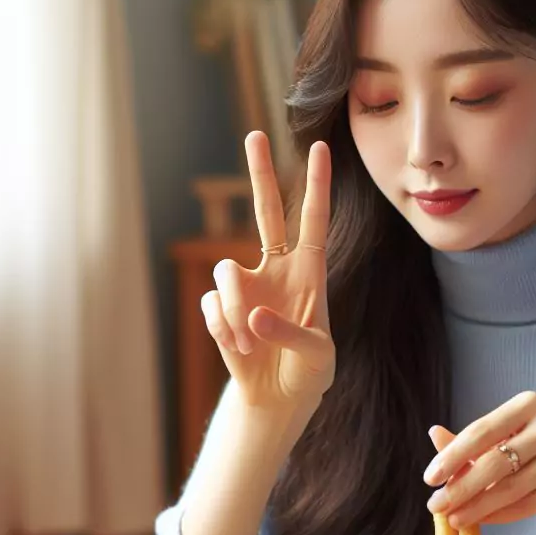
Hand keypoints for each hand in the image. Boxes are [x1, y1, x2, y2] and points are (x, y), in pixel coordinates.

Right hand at [201, 131, 334, 411]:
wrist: (278, 398)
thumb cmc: (309, 373)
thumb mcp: (317, 356)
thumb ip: (292, 333)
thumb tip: (253, 314)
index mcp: (309, 273)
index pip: (314, 221)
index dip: (317, 186)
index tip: (322, 148)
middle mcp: (276, 269)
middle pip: (266, 212)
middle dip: (260, 174)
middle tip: (255, 135)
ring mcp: (246, 287)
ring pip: (225, 270)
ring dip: (234, 308)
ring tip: (248, 342)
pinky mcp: (221, 308)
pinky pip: (213, 305)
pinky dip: (224, 329)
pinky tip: (239, 349)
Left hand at [424, 392, 535, 526]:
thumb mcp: (516, 428)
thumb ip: (477, 437)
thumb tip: (435, 435)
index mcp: (529, 404)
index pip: (481, 431)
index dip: (453, 456)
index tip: (429, 478)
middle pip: (495, 463)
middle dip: (461, 487)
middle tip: (435, 505)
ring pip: (511, 488)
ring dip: (477, 507)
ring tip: (454, 519)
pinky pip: (530, 505)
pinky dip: (502, 515)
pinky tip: (481, 519)